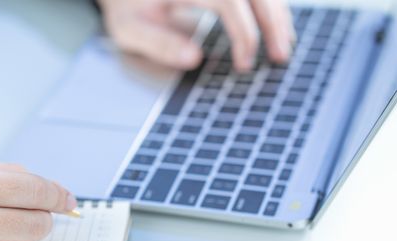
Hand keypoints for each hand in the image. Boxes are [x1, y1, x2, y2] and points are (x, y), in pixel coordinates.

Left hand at [98, 0, 295, 71]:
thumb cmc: (126, 4)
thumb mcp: (129, 28)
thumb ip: (159, 43)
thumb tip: (194, 59)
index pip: (229, 1)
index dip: (244, 33)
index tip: (245, 64)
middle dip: (273, 23)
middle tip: (281, 57)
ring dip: (277, 14)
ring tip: (284, 46)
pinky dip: (269, 6)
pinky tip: (275, 25)